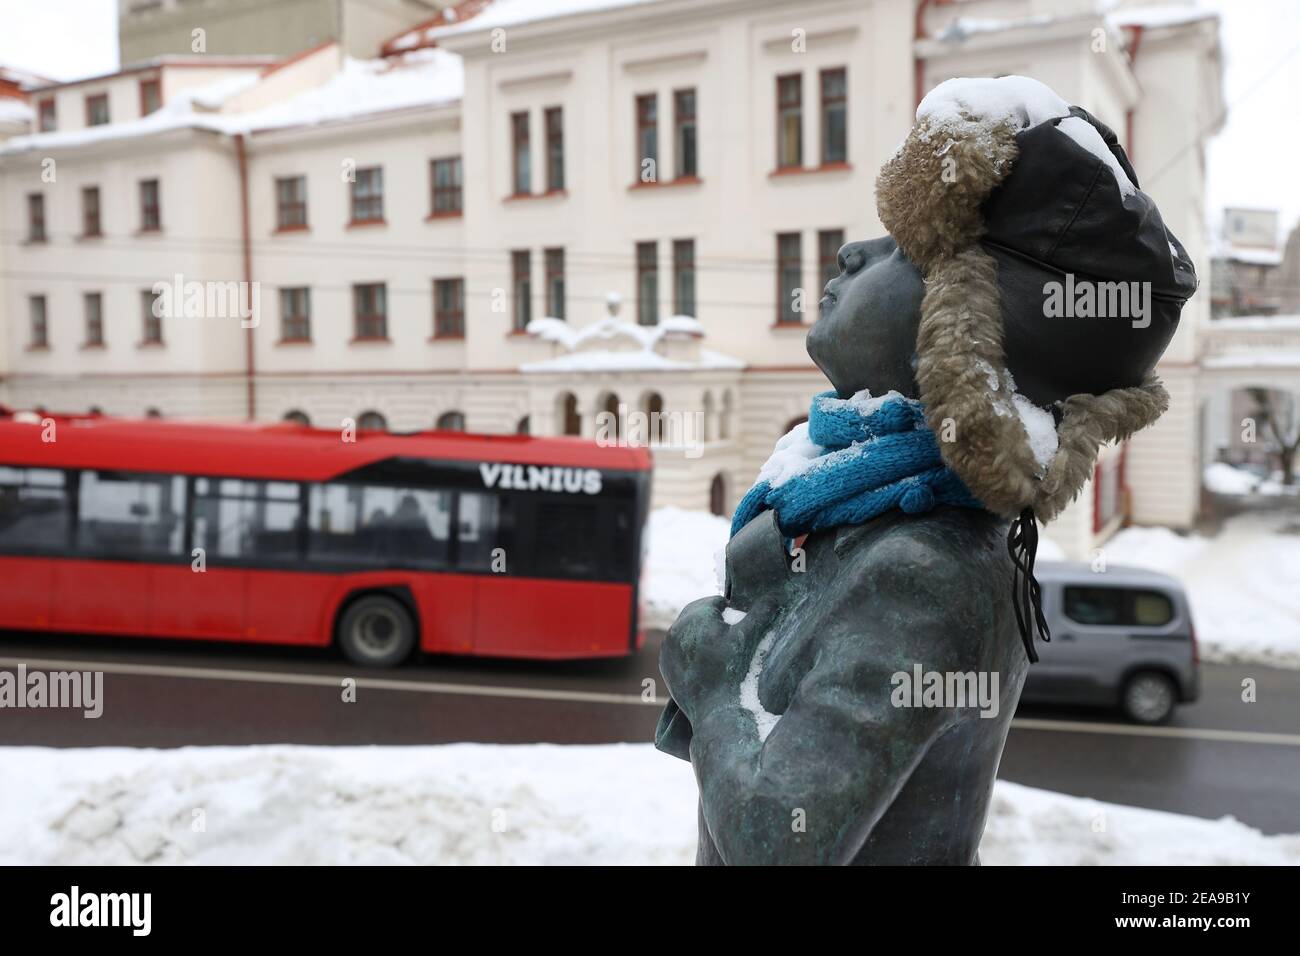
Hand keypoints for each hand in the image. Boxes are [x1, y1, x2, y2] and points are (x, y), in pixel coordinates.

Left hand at [660, 595, 779, 723]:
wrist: (715, 711)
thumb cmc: (733, 671)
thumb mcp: (749, 639)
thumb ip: (761, 613)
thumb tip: (773, 596)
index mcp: (694, 617)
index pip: (714, 602)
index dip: (729, 609)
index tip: (739, 621)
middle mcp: (676, 629)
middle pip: (697, 614)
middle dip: (713, 619)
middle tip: (731, 631)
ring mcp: (668, 648)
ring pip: (687, 631)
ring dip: (701, 632)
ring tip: (719, 645)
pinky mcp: (665, 664)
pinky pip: (679, 648)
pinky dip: (691, 649)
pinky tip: (706, 659)